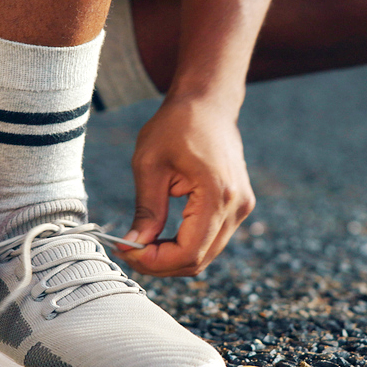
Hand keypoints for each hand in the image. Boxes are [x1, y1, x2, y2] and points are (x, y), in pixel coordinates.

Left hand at [118, 96, 254, 275]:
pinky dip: (184, 246)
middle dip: (160, 263)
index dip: (155, 261)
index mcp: (218, 195)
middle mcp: (237, 207)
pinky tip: (160, 236)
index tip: (125, 250)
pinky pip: (210, 241)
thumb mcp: (149, 165)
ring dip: (171, 257)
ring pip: (205, 255)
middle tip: (128, 250)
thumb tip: (133, 246)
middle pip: (198, 260)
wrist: (208, 103)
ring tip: (141, 243)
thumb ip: (146, 211)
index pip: (189, 252)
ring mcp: (241, 208)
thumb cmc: (176, 125)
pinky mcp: (237, 207)